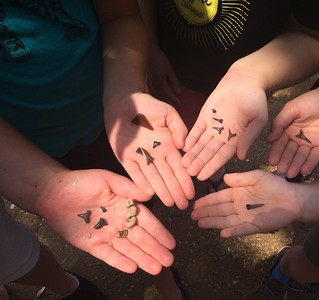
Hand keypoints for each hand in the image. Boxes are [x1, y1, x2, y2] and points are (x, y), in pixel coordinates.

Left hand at [37, 169, 175, 274]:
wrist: (53, 193)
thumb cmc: (81, 183)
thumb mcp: (106, 180)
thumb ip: (128, 187)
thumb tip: (151, 194)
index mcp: (126, 206)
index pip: (146, 221)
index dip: (159, 232)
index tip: (171, 243)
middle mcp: (119, 222)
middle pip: (140, 238)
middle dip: (155, 249)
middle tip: (169, 261)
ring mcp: (106, 235)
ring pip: (128, 249)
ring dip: (142, 259)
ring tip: (156, 269)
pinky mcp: (92, 245)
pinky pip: (108, 255)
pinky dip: (120, 262)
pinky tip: (133, 268)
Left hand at [105, 93, 194, 208]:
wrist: (123, 102)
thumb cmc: (147, 106)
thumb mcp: (168, 113)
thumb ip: (179, 127)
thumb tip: (184, 145)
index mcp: (168, 145)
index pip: (179, 167)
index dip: (185, 181)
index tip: (192, 193)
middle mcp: (156, 154)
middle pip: (168, 176)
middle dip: (176, 191)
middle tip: (184, 206)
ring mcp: (140, 157)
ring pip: (153, 178)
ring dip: (162, 191)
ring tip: (171, 203)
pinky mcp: (125, 158)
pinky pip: (134, 173)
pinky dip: (141, 182)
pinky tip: (149, 194)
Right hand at [146, 47, 181, 105]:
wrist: (148, 52)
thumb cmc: (160, 60)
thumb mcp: (169, 70)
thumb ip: (174, 81)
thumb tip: (179, 92)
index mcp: (161, 83)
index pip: (169, 94)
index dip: (174, 100)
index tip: (180, 104)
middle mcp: (155, 84)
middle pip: (162, 96)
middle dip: (169, 101)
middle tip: (176, 107)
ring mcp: (150, 81)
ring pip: (156, 94)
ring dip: (162, 100)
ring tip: (166, 104)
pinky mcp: (148, 78)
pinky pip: (150, 89)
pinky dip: (153, 94)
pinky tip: (153, 96)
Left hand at [182, 73, 268, 180]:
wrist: (246, 81)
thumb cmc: (256, 100)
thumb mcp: (258, 120)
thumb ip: (249, 138)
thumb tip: (241, 157)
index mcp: (236, 139)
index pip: (222, 156)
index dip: (212, 166)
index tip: (203, 176)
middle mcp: (223, 136)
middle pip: (209, 153)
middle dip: (199, 163)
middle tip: (188, 173)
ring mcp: (213, 126)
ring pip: (201, 143)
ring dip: (192, 154)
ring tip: (183, 164)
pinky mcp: (205, 116)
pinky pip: (196, 129)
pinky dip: (190, 138)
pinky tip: (184, 147)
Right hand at [191, 170, 300, 236]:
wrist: (293, 198)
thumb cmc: (275, 185)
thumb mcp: (256, 177)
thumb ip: (240, 178)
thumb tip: (224, 177)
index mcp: (238, 193)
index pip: (219, 197)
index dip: (207, 201)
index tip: (195, 204)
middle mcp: (239, 206)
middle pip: (219, 210)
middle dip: (205, 212)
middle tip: (192, 216)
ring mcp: (246, 217)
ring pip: (226, 221)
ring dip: (213, 222)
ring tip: (200, 224)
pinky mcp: (255, 226)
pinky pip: (241, 229)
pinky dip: (232, 232)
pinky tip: (222, 233)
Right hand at [267, 88, 318, 177]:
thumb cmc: (312, 99)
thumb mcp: (292, 108)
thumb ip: (280, 122)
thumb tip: (269, 139)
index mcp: (287, 129)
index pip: (280, 143)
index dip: (276, 152)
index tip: (272, 161)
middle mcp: (297, 138)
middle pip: (289, 152)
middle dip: (285, 161)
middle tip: (282, 170)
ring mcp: (309, 143)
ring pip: (301, 156)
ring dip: (296, 165)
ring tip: (291, 174)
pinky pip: (315, 157)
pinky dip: (310, 164)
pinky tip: (305, 171)